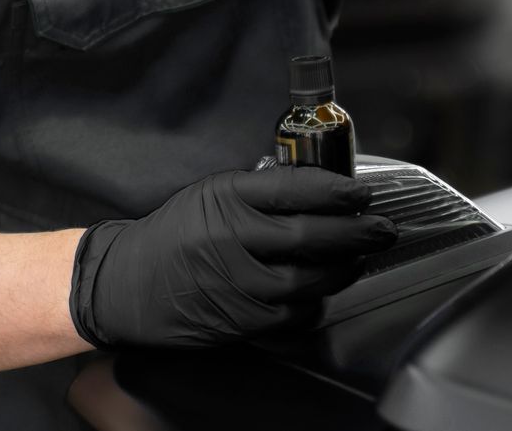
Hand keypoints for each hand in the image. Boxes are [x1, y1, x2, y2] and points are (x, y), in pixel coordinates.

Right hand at [68, 167, 395, 348]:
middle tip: (382, 228)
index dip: (337, 190)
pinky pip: (294, 314)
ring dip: (344, 269)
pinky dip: (316, 302)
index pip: (294, 189)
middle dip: (357, 232)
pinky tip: (323, 290)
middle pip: (311, 236)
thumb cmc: (174, 234)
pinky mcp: (241, 321)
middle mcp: (233, 240)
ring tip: (358, 257)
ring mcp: (238, 285)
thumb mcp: (210, 194)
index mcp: (226, 198)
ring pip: (310, 280)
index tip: (362, 192)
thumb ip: (259, 191)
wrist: (129, 284)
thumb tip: (320, 189)